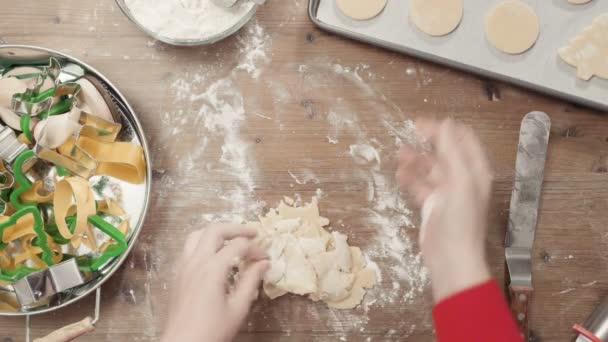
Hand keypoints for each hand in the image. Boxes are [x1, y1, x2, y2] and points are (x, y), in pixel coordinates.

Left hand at [162, 224, 269, 341]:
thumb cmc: (212, 331)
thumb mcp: (238, 308)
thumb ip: (251, 281)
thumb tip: (264, 264)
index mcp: (212, 269)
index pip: (238, 246)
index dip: (255, 248)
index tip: (265, 258)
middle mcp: (195, 262)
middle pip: (215, 230)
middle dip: (236, 228)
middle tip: (252, 233)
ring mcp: (182, 266)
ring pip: (197, 234)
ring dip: (216, 232)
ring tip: (231, 238)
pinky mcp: (176, 274)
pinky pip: (188, 248)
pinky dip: (202, 243)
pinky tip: (212, 255)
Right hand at [396, 118, 492, 302]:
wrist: (450, 257)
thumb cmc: (460, 222)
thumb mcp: (459, 181)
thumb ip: (452, 151)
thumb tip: (446, 124)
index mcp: (475, 171)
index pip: (464, 140)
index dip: (446, 128)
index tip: (425, 123)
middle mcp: (462, 179)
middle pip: (445, 151)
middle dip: (428, 141)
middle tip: (411, 131)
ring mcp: (446, 192)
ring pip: (430, 167)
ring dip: (416, 159)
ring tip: (401, 153)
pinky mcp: (432, 205)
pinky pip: (419, 185)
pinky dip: (410, 177)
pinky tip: (400, 173)